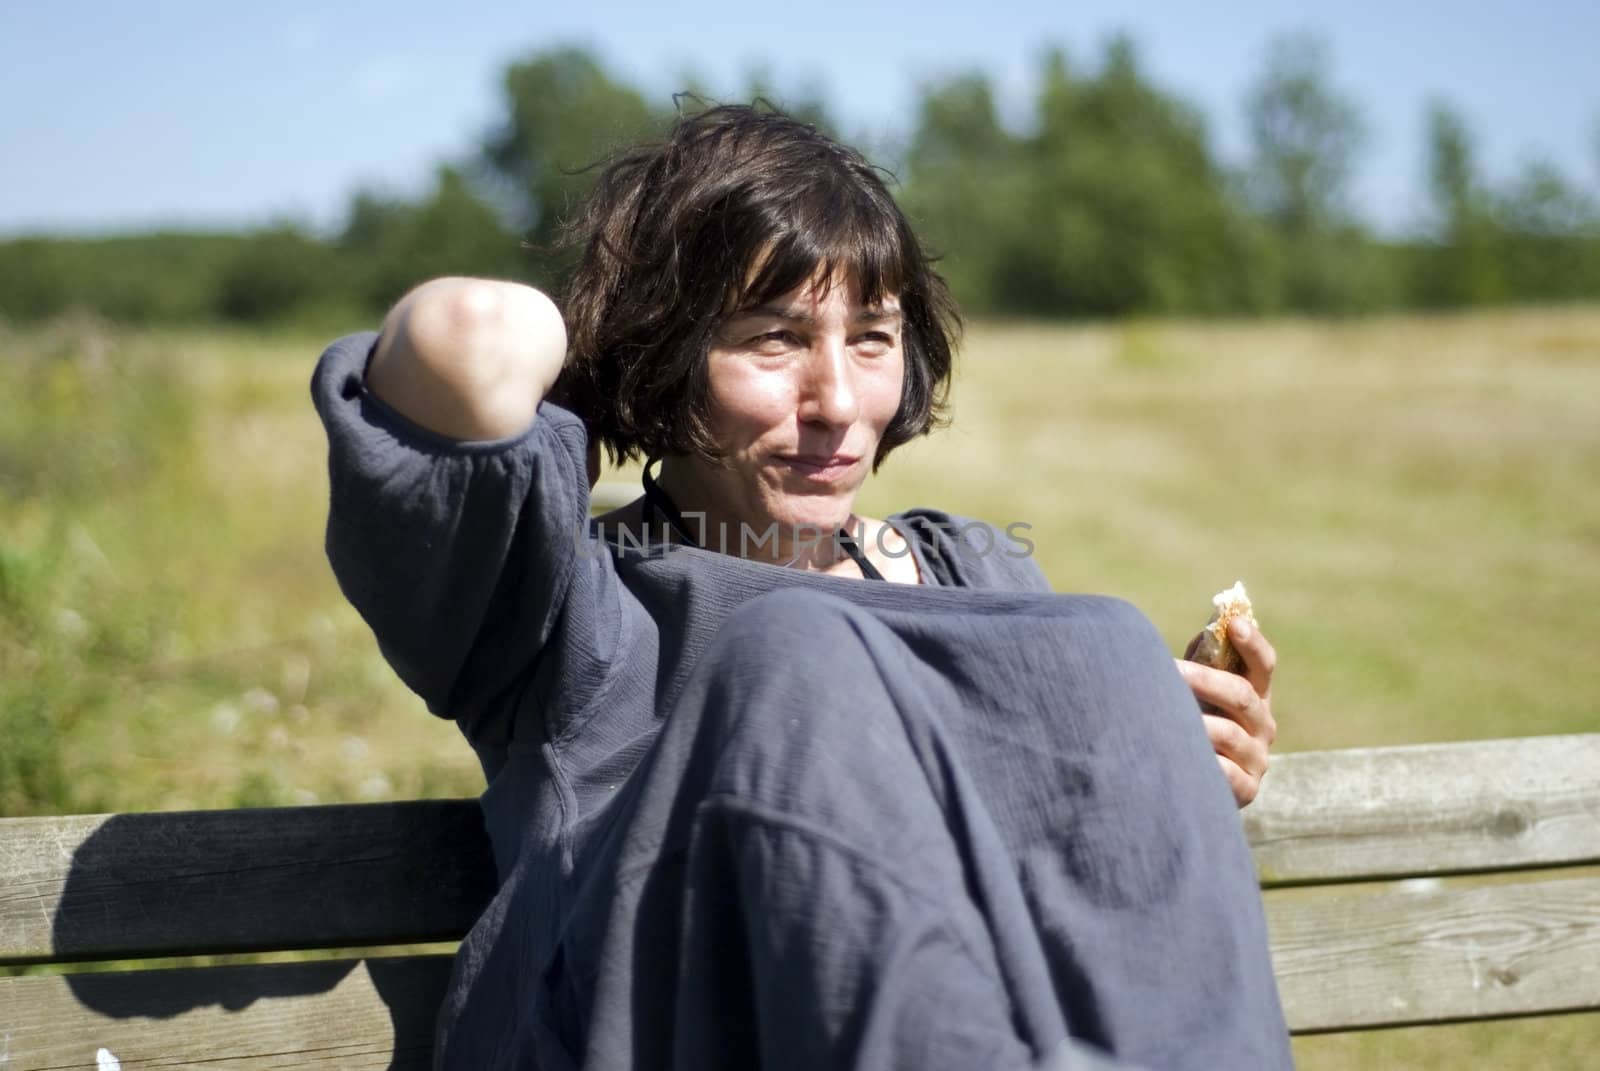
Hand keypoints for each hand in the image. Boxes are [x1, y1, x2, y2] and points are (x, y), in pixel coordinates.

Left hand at [1175, 617, 1276, 807]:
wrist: (1197, 784)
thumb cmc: (1195, 724)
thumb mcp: (1201, 693)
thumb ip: (1204, 663)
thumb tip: (1205, 632)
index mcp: (1255, 695)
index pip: (1264, 665)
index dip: (1252, 643)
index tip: (1233, 623)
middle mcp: (1263, 725)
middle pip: (1242, 695)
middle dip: (1205, 679)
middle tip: (1171, 670)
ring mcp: (1257, 758)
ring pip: (1230, 733)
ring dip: (1198, 722)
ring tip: (1166, 716)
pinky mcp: (1247, 788)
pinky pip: (1227, 773)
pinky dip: (1206, 763)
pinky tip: (1183, 756)